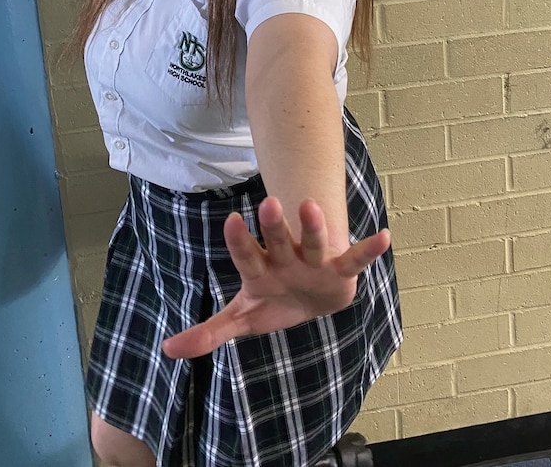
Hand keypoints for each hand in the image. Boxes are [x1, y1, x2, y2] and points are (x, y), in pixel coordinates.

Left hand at [161, 196, 390, 358]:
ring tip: (311, 205)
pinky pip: (355, 260)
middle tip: (268, 201)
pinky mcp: (339, 272)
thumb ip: (210, 332)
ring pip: (312, 242)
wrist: (312, 299)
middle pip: (278, 241)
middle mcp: (286, 259)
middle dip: (274, 225)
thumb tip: (167, 350)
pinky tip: (383, 236)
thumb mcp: (243, 318)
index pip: (246, 255)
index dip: (239, 240)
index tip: (231, 219)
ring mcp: (313, 263)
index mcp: (261, 270)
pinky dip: (368, 250)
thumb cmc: (274, 301)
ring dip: (312, 226)